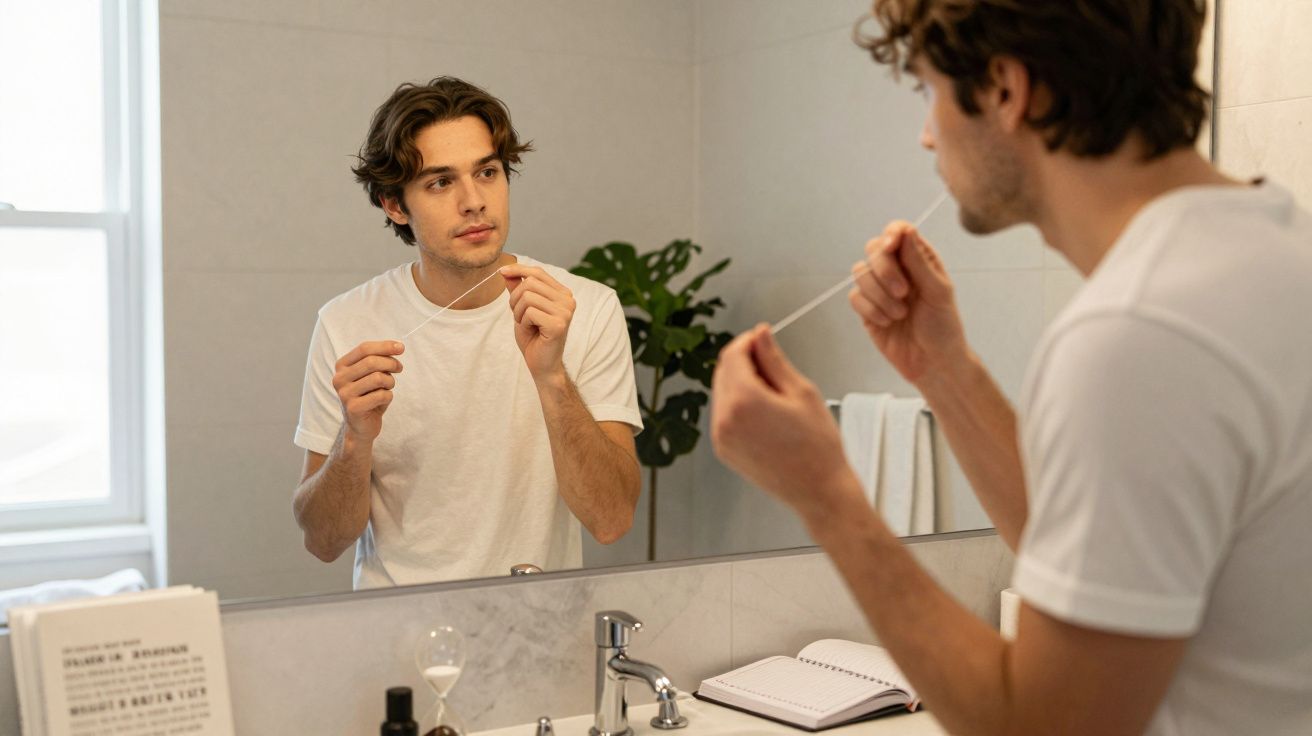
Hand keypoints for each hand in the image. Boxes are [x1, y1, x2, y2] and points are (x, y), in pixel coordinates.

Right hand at [332, 340, 403, 442]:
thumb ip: (380, 359)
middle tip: (399, 369)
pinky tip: (383, 401)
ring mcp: (344, 394)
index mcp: (342, 366)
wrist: (361, 426)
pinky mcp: (353, 408)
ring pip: (378, 378)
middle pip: (371, 361)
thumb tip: (398, 347)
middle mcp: (339, 378)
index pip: (364, 348)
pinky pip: (381, 395)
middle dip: (391, 363)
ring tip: (388, 387)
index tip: (401, 348)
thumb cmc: (369, 396)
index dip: (385, 346)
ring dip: (390, 382)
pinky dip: (388, 396)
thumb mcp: (372, 374)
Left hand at [500, 264, 575, 379]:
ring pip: (528, 297)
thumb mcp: (522, 309)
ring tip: (526, 324)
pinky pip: (530, 312)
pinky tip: (531, 331)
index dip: (518, 270)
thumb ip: (518, 290)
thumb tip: (507, 271)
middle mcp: (568, 300)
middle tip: (519, 316)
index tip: (502, 271)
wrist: (542, 364)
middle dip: (515, 299)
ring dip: (518, 312)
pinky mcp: (558, 324)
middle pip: (530, 282)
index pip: (538, 272)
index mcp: (563, 294)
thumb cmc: (534, 337)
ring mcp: (565, 312)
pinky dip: (523, 322)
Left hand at [710, 324, 862, 521]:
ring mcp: (721, 437)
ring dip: (741, 382)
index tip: (762, 339)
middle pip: (723, 371)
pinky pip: (724, 414)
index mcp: (743, 401)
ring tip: (774, 394)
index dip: (748, 341)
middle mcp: (725, 419)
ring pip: (721, 392)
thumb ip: (774, 359)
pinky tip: (765, 412)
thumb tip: (761, 335)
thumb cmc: (818, 447)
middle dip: (744, 361)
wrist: (819, 490)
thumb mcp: (801, 392)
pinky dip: (738, 405)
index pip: (733, 354)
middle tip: (772, 365)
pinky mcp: (723, 449)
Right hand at [848, 222, 969, 385]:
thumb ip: (919, 262)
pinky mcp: (866, 308)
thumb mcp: (938, 291)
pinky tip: (888, 322)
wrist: (932, 363)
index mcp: (919, 260)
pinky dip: (871, 310)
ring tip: (901, 314)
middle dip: (885, 270)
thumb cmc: (943, 326)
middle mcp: (897, 270)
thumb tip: (906, 230)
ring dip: (880, 295)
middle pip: (873, 249)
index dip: (891, 234)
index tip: (891, 246)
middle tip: (904, 292)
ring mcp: (879, 289)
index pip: (898, 232)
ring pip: (860, 273)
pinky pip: (855, 297)